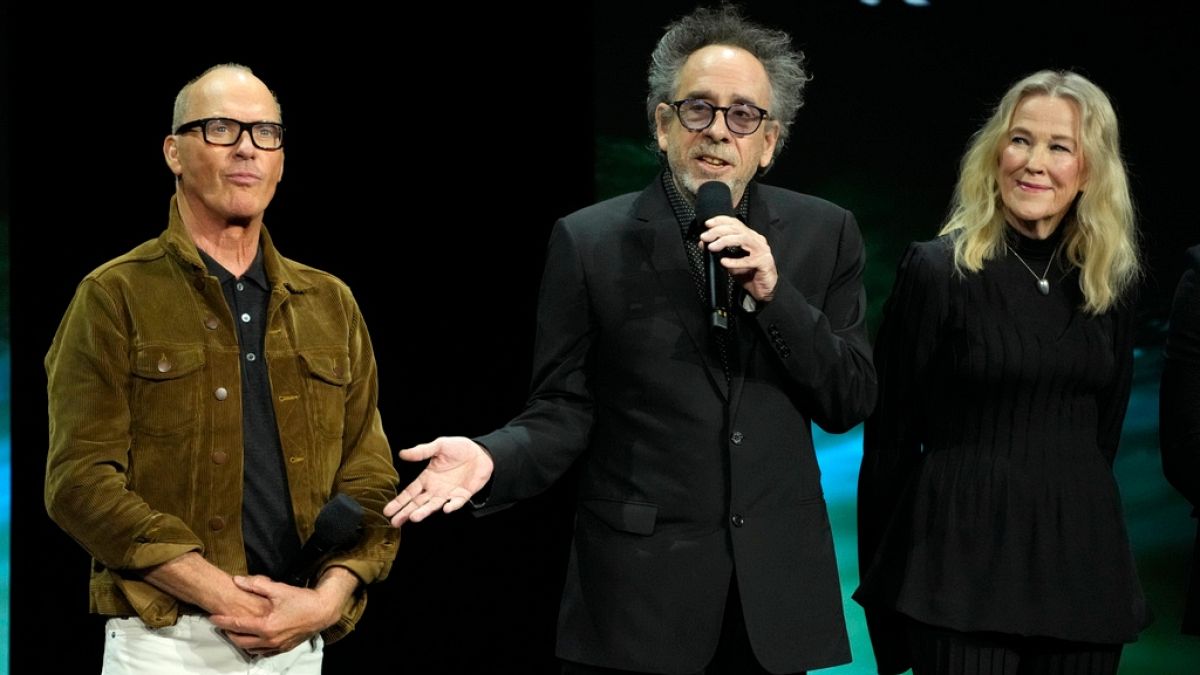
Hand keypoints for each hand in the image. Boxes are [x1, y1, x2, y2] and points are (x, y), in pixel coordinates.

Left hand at [209, 574, 340, 655]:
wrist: (323, 611)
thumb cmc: (302, 600)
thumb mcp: (279, 589)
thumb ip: (256, 585)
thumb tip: (237, 580)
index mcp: (266, 626)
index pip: (237, 625)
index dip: (222, 621)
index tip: (212, 618)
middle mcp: (269, 640)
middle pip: (240, 641)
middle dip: (228, 633)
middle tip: (221, 625)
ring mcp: (277, 646)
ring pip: (251, 649)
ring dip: (240, 641)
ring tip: (235, 632)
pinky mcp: (284, 648)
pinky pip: (263, 652)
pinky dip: (254, 647)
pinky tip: (252, 640)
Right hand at [383, 436, 493, 525]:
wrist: (481, 453)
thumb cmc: (459, 448)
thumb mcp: (439, 446)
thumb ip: (422, 451)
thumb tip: (402, 453)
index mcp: (427, 478)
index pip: (409, 492)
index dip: (399, 501)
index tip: (387, 511)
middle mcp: (435, 488)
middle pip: (417, 503)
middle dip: (405, 512)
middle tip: (394, 522)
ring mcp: (448, 493)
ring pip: (433, 506)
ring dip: (424, 512)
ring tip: (414, 518)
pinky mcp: (462, 496)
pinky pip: (455, 503)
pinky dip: (451, 506)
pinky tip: (446, 508)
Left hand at [700, 215, 777, 300]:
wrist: (762, 289)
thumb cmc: (747, 274)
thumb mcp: (729, 260)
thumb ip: (718, 251)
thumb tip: (703, 243)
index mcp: (750, 236)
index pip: (735, 223)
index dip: (721, 221)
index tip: (707, 224)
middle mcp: (756, 240)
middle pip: (737, 229)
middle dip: (718, 231)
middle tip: (705, 237)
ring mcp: (762, 250)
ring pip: (743, 239)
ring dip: (725, 241)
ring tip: (712, 247)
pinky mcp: (764, 262)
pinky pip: (748, 261)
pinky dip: (734, 261)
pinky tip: (724, 262)